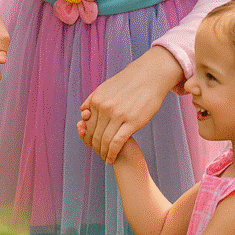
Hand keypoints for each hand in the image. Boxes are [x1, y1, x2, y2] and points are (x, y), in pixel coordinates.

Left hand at [79, 45, 182, 163]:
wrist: (150, 75)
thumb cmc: (129, 82)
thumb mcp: (106, 87)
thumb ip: (93, 100)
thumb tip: (83, 113)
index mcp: (97, 99)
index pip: (87, 125)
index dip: (88, 137)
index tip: (92, 144)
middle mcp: (104, 107)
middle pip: (94, 135)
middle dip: (95, 147)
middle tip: (99, 154)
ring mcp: (117, 115)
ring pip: (104, 141)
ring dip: (103, 153)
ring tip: (106, 158)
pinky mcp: (132, 122)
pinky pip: (117, 143)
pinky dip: (112, 153)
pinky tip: (112, 159)